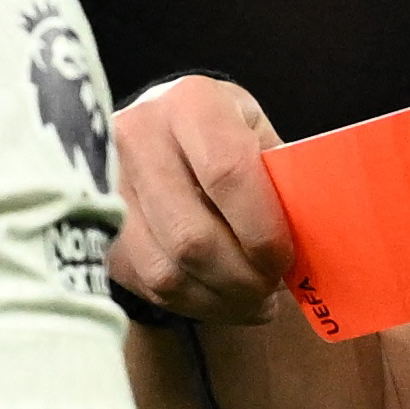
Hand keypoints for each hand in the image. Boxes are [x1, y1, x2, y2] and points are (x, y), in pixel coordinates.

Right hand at [106, 76, 295, 324]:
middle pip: (194, 237)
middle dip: (243, 279)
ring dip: (220, 301)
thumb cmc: (219, 133)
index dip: (262, 230)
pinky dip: (193, 304)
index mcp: (190, 104)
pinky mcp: (97, 229)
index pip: (228, 175)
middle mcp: (138, 138)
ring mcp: (106, 186)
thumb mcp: (255, 132)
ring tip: (254, 301)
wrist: (154, 127)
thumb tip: (312, 241)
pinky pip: (147, 286)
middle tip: (272, 289)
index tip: (287, 260)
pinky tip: (221, 300)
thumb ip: (281, 177)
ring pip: (168, 272)